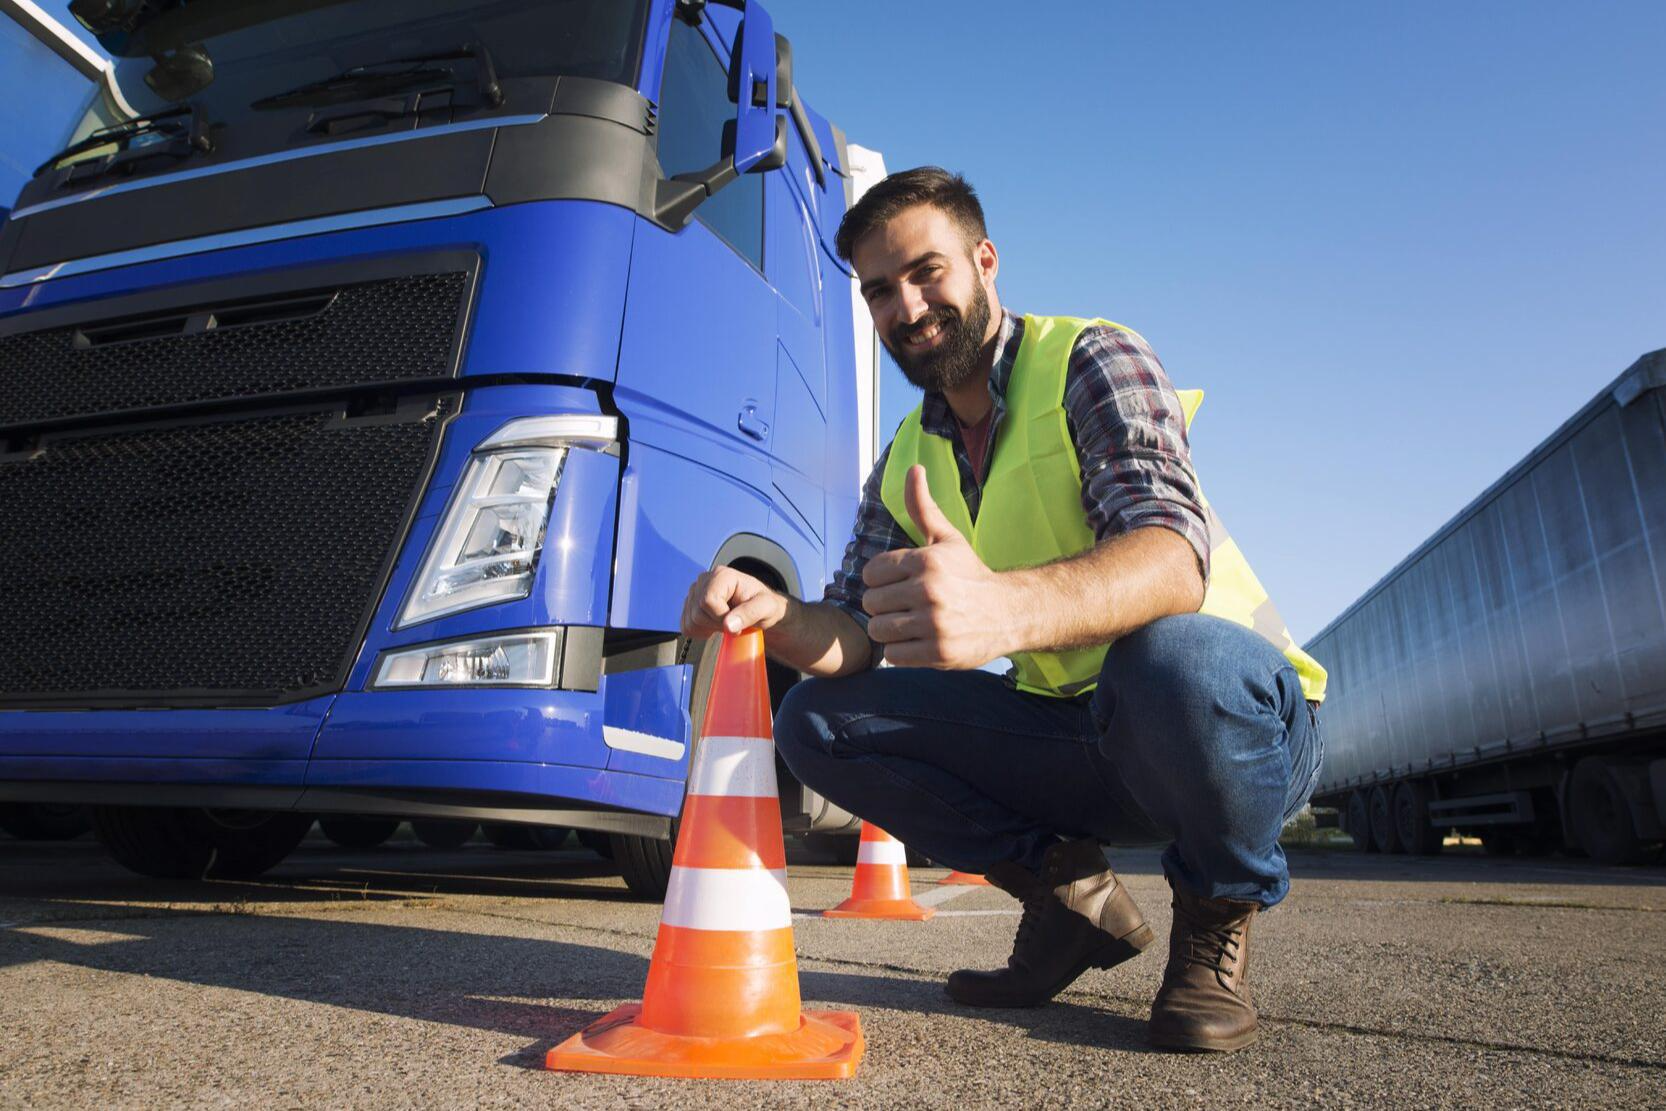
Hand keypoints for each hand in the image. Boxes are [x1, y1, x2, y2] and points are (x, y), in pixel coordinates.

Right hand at [680, 566, 788, 638]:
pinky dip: (699, 631)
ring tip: (724, 622)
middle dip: (715, 624)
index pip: (708, 600)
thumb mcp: (766, 608)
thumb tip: (728, 624)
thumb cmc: (764, 605)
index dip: (720, 617)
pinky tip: (713, 626)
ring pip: (690, 619)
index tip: (737, 622)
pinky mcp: (690, 604)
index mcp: (722, 576)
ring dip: (708, 628)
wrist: (759, 608)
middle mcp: (705, 580)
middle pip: (697, 611)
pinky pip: (685, 625)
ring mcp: (695, 592)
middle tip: (733, 623)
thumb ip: (749, 614)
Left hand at [861, 465, 1014, 668]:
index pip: (871, 573)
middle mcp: (929, 590)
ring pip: (879, 630)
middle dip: (884, 606)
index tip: (900, 583)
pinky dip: (901, 652)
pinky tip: (919, 641)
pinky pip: (893, 656)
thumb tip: (913, 468)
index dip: (881, 580)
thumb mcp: (946, 539)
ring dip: (890, 630)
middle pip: (871, 603)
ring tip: (910, 624)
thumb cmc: (970, 574)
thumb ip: (922, 507)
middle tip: (906, 606)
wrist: (1009, 613)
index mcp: (926, 561)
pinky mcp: (939, 652)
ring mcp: (934, 623)